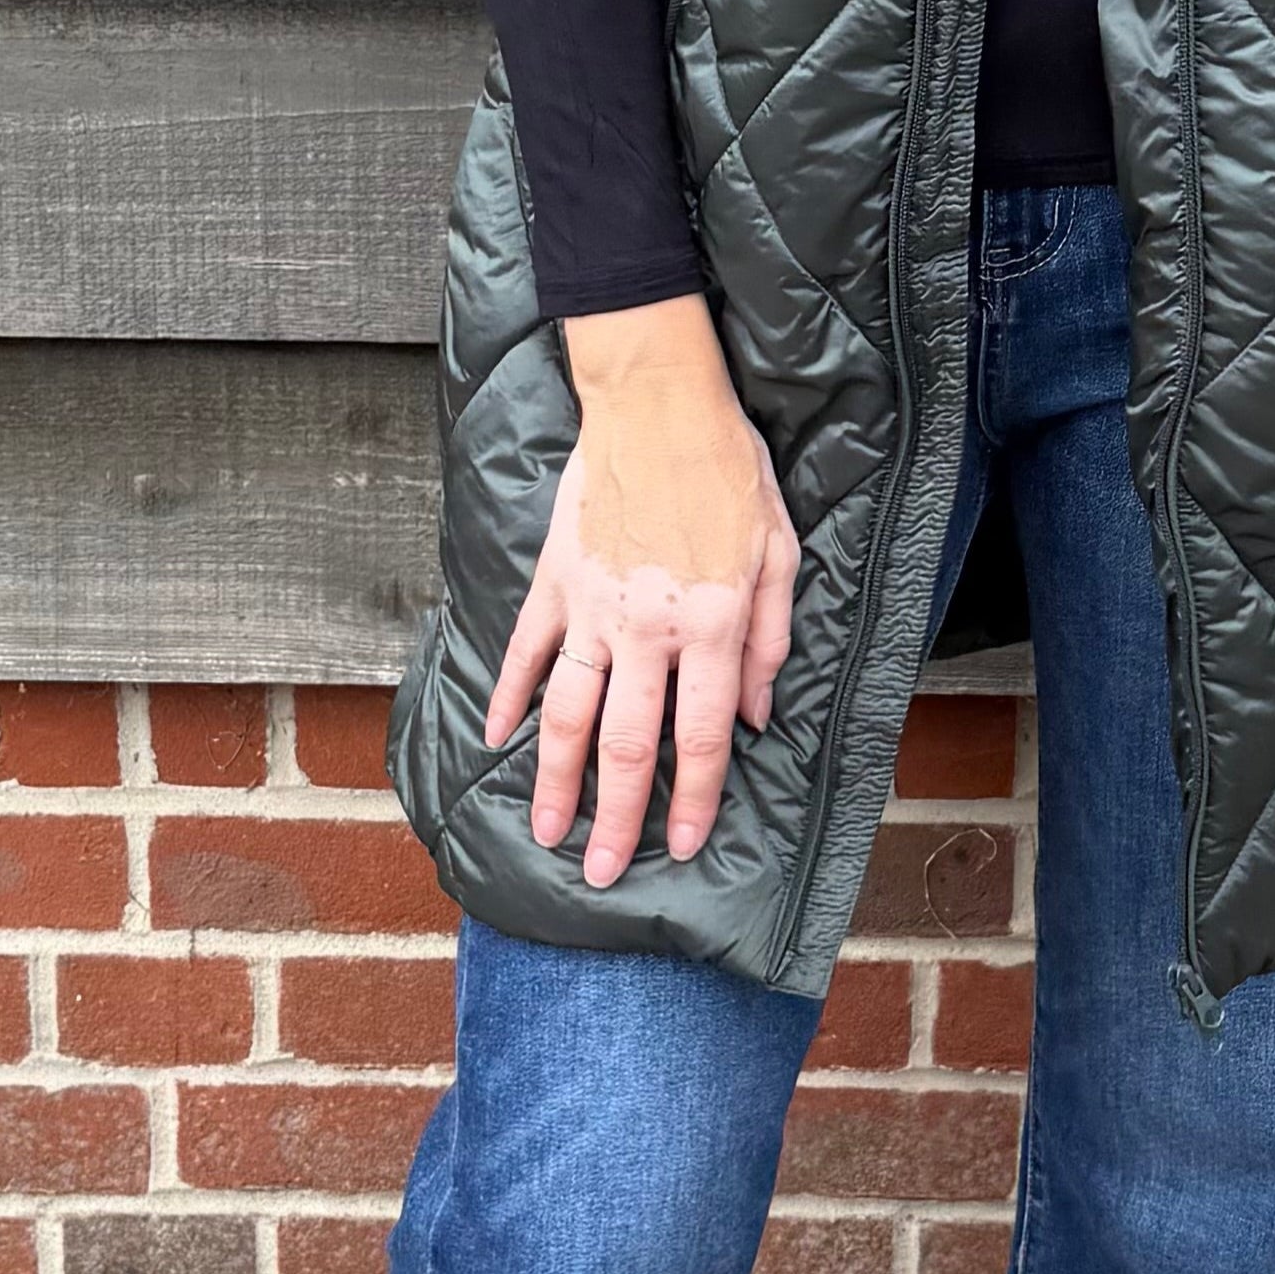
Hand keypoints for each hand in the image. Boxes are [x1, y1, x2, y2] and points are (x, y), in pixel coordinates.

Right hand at [484, 292, 799, 887]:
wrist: (657, 400)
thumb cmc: (728, 469)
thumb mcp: (778, 553)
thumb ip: (767, 640)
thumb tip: (753, 715)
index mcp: (709, 626)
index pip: (700, 737)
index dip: (695, 800)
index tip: (686, 845)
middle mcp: (646, 629)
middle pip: (625, 744)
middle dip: (616, 818)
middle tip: (601, 873)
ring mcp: (591, 607)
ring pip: (565, 713)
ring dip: (554, 780)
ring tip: (546, 831)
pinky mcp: (554, 580)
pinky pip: (526, 651)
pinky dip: (508, 697)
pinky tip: (497, 738)